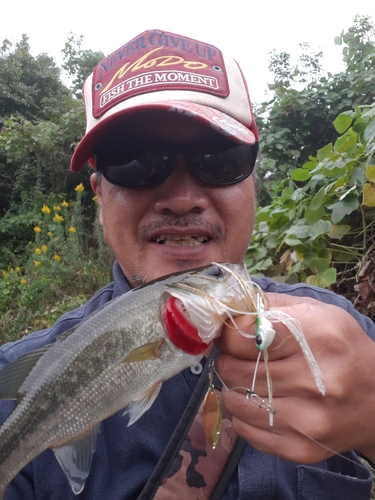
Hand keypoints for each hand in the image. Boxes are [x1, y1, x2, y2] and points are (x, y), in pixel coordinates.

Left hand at [214, 293, 374, 463]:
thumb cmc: (341, 348)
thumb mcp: (316, 313)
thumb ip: (271, 307)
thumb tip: (230, 313)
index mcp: (315, 338)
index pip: (243, 337)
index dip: (230, 335)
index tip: (233, 336)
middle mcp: (311, 382)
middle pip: (233, 370)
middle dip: (228, 360)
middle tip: (239, 358)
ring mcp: (306, 421)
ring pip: (235, 402)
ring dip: (233, 388)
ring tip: (249, 380)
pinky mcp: (300, 449)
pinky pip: (245, 430)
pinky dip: (244, 416)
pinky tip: (261, 404)